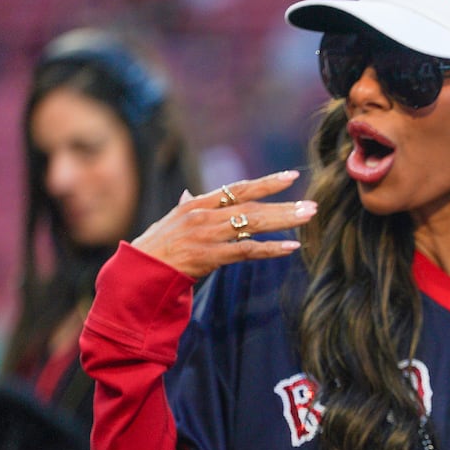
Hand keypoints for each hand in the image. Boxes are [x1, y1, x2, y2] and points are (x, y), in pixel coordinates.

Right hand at [132, 171, 313, 277]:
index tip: (291, 176)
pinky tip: (291, 247)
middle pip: (252, 205)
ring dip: (284, 221)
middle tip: (311, 205)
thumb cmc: (156, 249)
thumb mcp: (170, 222)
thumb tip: (187, 194)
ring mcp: (207, 234)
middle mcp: (203, 214)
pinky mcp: (209, 256)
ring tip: (308, 219)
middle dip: (284, 204)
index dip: (266, 182)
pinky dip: (270, 248)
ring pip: (253, 224)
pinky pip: (247, 250)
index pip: (237, 188)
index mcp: (196, 203)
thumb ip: (185, 207)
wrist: (138, 273)